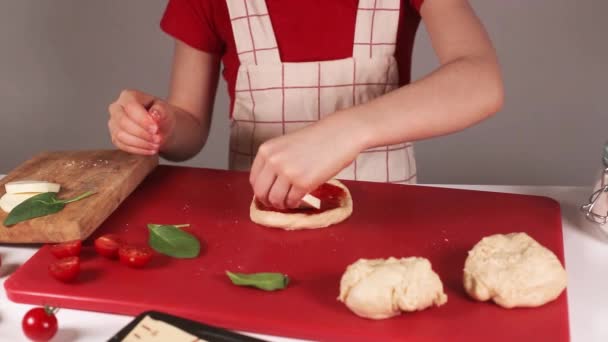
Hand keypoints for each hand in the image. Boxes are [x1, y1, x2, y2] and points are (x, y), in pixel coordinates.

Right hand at [108, 89, 175, 154]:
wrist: (162, 127)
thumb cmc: (162, 116)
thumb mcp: (166, 110)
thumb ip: (161, 111)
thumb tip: (154, 115)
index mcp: (128, 96)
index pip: (131, 106)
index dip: (142, 119)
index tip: (156, 129)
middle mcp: (116, 108)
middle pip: (123, 122)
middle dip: (142, 133)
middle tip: (158, 139)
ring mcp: (114, 123)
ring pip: (121, 135)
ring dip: (141, 143)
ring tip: (157, 146)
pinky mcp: (115, 137)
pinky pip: (122, 146)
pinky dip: (138, 149)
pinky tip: (150, 150)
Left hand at [249, 116, 366, 208]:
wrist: (340, 134)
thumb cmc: (316, 139)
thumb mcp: (286, 145)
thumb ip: (275, 162)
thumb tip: (268, 187)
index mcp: (266, 150)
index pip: (254, 180)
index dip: (261, 191)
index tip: (269, 194)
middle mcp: (273, 161)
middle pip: (261, 192)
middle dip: (269, 201)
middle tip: (279, 203)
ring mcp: (288, 172)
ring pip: (275, 200)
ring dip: (283, 204)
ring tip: (291, 201)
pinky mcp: (303, 182)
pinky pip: (292, 201)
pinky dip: (295, 204)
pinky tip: (301, 199)